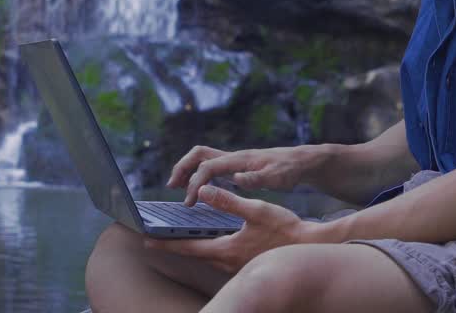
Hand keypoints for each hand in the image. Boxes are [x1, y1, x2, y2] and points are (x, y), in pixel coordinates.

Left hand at [145, 185, 319, 272]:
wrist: (308, 248)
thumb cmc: (284, 230)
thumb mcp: (256, 210)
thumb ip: (228, 201)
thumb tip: (203, 190)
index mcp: (226, 249)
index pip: (188, 247)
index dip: (166, 242)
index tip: (146, 240)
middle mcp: (227, 261)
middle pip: (194, 253)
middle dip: (174, 245)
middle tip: (154, 239)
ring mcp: (236, 265)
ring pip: (206, 254)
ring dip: (191, 245)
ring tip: (177, 236)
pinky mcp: (245, 263)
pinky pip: (218, 255)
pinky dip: (207, 246)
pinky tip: (208, 237)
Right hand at [168, 145, 326, 205]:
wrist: (301, 161)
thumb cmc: (289, 170)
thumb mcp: (276, 178)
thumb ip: (256, 178)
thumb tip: (236, 179)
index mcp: (239, 160)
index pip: (208, 167)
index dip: (196, 184)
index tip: (190, 203)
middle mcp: (233, 157)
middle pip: (198, 154)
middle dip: (182, 168)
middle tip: (172, 187)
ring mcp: (234, 160)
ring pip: (203, 158)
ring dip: (188, 169)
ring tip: (178, 187)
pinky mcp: (237, 167)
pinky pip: (211, 166)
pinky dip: (199, 174)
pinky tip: (200, 189)